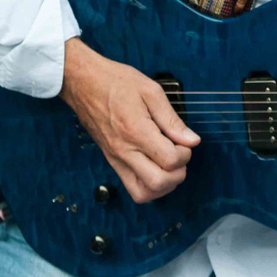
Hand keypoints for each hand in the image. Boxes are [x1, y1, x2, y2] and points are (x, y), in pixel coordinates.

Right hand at [58, 37, 199, 202]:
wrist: (83, 83)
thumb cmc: (116, 82)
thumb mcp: (151, 91)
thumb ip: (172, 119)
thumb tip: (192, 140)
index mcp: (136, 131)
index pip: (170, 161)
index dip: (185, 154)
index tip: (184, 141)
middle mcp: (124, 151)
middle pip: (158, 183)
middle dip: (177, 174)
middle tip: (179, 154)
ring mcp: (116, 159)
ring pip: (143, 194)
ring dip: (163, 185)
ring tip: (168, 164)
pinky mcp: (111, 161)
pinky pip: (131, 187)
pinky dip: (148, 186)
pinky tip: (155, 167)